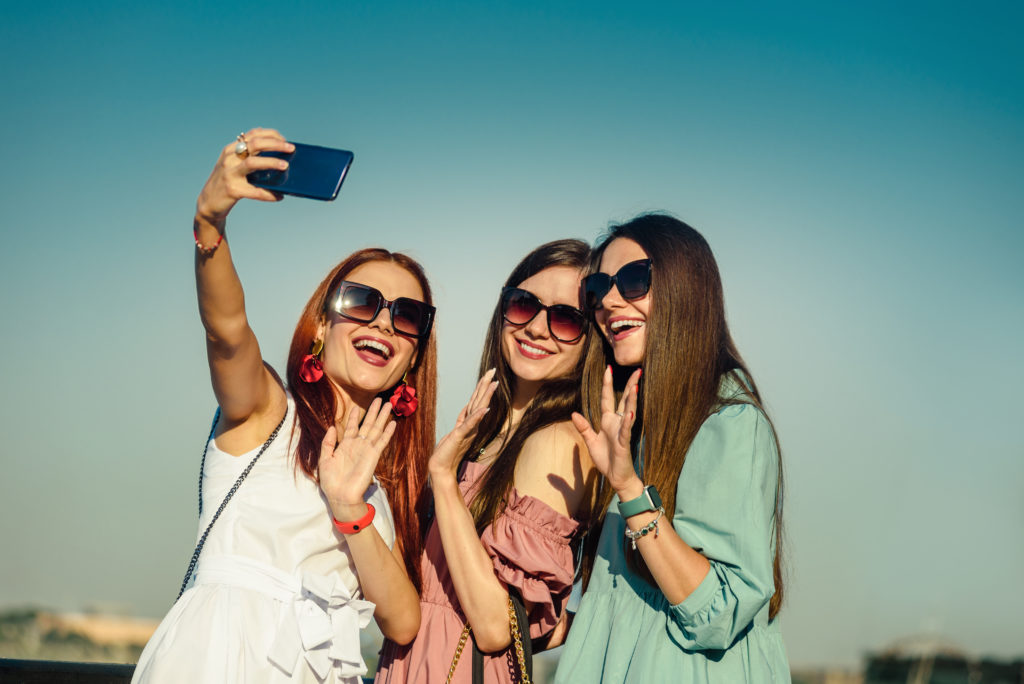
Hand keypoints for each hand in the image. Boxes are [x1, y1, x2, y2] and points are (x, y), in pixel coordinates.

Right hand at [195, 127, 294, 222]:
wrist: (209, 203)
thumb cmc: (229, 182)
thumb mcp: (234, 165)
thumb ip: (250, 157)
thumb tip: (279, 155)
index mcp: (232, 149)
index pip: (253, 135)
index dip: (271, 135)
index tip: (285, 140)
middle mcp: (229, 158)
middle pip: (255, 144)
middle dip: (275, 144)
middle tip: (291, 148)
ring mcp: (230, 173)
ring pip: (253, 163)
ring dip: (271, 162)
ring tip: (285, 166)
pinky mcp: (232, 190)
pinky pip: (255, 191)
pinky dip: (269, 194)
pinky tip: (279, 196)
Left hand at [319, 398, 395, 517]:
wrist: (340, 496)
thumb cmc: (331, 481)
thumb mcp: (324, 459)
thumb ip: (328, 443)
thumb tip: (332, 427)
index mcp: (346, 446)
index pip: (353, 427)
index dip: (355, 417)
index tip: (357, 406)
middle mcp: (358, 445)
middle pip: (368, 425)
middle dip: (373, 412)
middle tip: (380, 399)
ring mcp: (367, 450)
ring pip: (376, 429)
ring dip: (382, 417)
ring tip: (388, 405)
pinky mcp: (374, 456)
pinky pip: (382, 442)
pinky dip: (387, 432)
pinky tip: (393, 423)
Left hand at [428, 369, 498, 482]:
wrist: (441, 469)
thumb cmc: (446, 452)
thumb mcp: (456, 431)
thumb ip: (464, 420)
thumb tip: (468, 407)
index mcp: (469, 423)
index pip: (477, 401)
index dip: (482, 388)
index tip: (489, 375)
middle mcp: (471, 426)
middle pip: (480, 401)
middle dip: (486, 385)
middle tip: (493, 371)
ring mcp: (467, 431)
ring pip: (477, 409)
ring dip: (485, 396)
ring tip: (493, 384)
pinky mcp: (460, 436)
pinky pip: (470, 424)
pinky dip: (477, 416)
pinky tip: (485, 409)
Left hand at [570, 366, 642, 494]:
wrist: (616, 477)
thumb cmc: (606, 460)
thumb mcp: (590, 441)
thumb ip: (583, 427)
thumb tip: (574, 413)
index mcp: (608, 421)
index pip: (607, 398)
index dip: (607, 384)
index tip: (608, 368)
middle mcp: (617, 423)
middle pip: (624, 400)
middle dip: (630, 385)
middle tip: (637, 370)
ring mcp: (622, 432)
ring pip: (628, 412)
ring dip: (631, 400)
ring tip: (635, 386)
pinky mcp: (624, 443)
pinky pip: (626, 431)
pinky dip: (627, 423)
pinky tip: (630, 414)